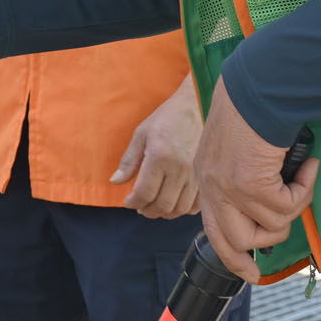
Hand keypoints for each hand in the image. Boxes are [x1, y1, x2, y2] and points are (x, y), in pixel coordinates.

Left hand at [111, 76, 201, 218]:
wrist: (196, 107)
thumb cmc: (167, 118)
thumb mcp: (141, 134)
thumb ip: (129, 160)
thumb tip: (116, 181)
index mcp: (160, 157)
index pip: (145, 192)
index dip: (133, 202)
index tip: (128, 202)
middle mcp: (180, 168)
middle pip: (163, 205)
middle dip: (147, 211)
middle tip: (140, 207)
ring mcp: (195, 174)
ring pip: (179, 208)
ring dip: (164, 213)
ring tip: (154, 206)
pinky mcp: (205, 177)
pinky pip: (196, 205)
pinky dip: (183, 210)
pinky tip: (174, 203)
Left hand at [192, 77, 318, 283]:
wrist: (259, 86)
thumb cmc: (254, 108)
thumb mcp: (236, 147)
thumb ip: (242, 178)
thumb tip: (269, 209)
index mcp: (206, 178)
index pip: (213, 231)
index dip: (233, 257)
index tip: (251, 274)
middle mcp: (212, 187)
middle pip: (237, 243)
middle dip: (267, 242)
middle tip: (288, 223)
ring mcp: (230, 188)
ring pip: (270, 228)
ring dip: (293, 206)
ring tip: (300, 176)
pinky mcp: (252, 184)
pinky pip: (287, 207)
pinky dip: (304, 188)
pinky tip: (307, 164)